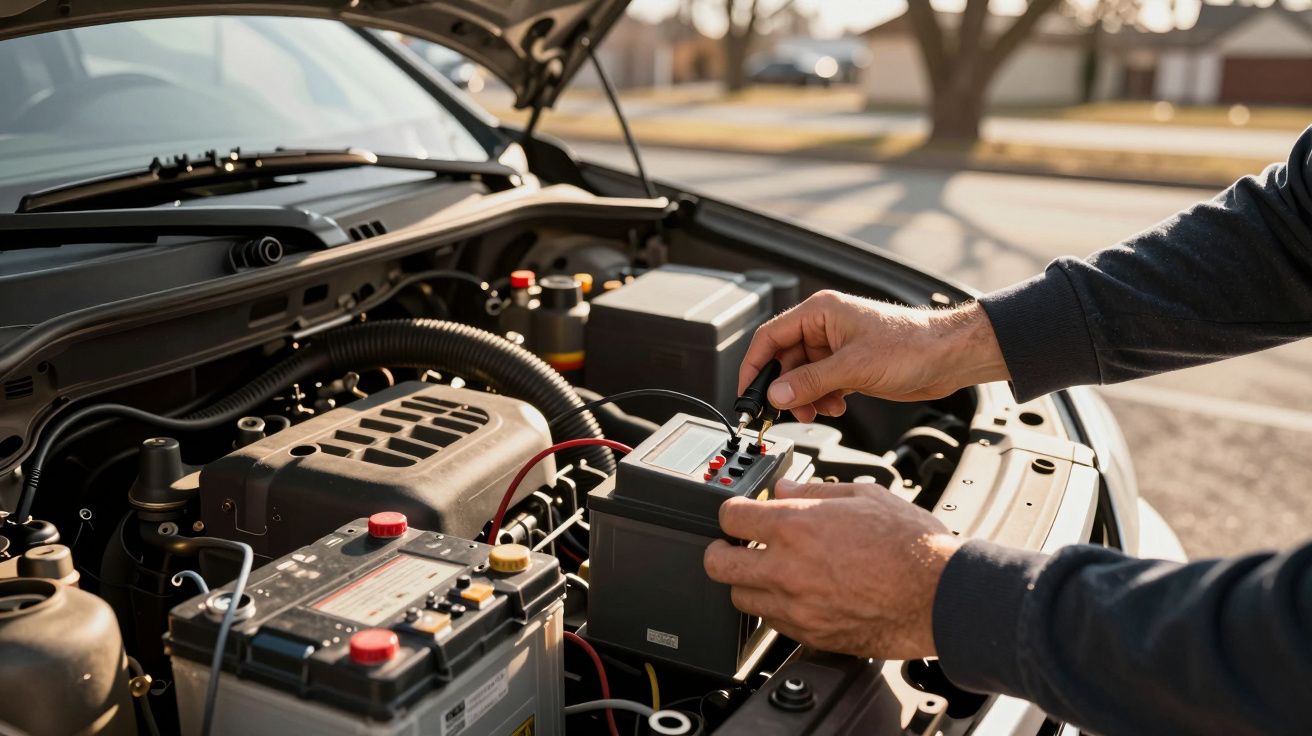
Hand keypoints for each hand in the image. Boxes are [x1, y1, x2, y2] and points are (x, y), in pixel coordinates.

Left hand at [703, 479, 960, 659]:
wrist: (940, 595)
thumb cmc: (912, 545)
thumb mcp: (865, 495)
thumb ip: (815, 490)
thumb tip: (784, 488)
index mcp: (797, 526)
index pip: (730, 516)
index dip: (732, 511)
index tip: (739, 514)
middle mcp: (787, 568)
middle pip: (718, 563)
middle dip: (723, 550)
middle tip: (736, 545)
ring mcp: (796, 606)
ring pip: (740, 598)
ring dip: (748, 582)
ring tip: (770, 571)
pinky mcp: (810, 635)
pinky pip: (772, 622)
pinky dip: (776, 608)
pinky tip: (798, 594)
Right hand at [738, 292, 1007, 421]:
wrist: (949, 356)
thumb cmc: (912, 345)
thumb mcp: (852, 367)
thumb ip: (809, 382)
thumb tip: (776, 394)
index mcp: (820, 312)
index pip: (771, 336)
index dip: (755, 365)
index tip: (748, 392)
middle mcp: (825, 326)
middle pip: (785, 358)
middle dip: (785, 387)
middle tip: (786, 410)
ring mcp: (838, 346)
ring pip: (803, 374)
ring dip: (805, 396)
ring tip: (818, 410)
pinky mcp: (851, 364)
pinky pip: (822, 382)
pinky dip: (822, 398)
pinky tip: (836, 407)